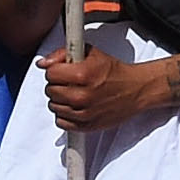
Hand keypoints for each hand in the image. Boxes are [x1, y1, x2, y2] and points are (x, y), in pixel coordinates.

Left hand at [40, 45, 170, 130]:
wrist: (136, 90)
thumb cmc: (115, 72)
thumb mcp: (92, 53)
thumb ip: (63, 54)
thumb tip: (43, 62)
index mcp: (82, 74)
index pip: (50, 73)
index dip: (55, 70)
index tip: (63, 70)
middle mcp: (82, 95)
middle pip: (50, 90)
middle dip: (58, 84)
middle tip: (70, 82)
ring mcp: (84, 113)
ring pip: (54, 106)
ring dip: (61, 100)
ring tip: (75, 93)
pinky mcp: (87, 126)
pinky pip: (61, 122)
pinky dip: (65, 115)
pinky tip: (76, 107)